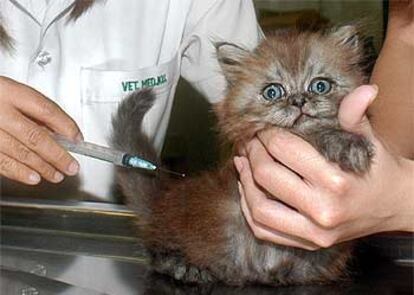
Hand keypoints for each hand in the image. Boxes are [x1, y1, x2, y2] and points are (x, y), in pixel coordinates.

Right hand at [0, 76, 81, 184]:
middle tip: (71, 166)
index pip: (45, 109)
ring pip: (18, 152)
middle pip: (34, 135)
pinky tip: (32, 178)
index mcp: (8, 91)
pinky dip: (17, 171)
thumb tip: (58, 132)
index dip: (65, 126)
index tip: (77, 138)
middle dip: (57, 154)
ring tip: (56, 175)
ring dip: (41, 167)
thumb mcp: (9, 92)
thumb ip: (32, 110)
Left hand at [235, 85, 413, 249]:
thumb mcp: (370, 140)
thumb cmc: (379, 169)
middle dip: (251, 153)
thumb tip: (364, 90)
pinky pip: (265, 231)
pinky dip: (249, 210)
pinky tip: (248, 190)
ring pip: (259, 208)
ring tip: (242, 162)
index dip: (266, 134)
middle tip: (249, 142)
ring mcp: (314, 232)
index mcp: (336, 180)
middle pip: (267, 176)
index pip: (284, 149)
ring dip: (244, 182)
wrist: (396, 205)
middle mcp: (323, 209)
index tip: (262, 127)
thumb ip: (356, 116)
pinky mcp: (308, 243)